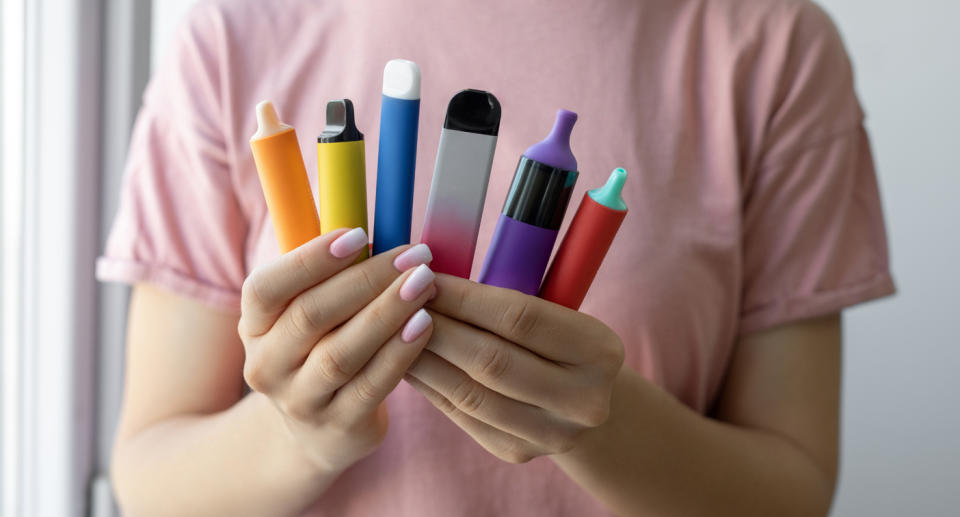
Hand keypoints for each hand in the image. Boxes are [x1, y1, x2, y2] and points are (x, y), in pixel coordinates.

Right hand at [239, 228, 436, 472]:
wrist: (318, 432)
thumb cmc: (323, 347)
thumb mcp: (310, 310)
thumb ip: (330, 272)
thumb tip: (376, 220)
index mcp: (253, 325)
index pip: (265, 288)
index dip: (310, 259)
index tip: (359, 234)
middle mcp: (266, 364)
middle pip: (310, 316)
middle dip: (366, 279)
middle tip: (413, 255)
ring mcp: (300, 401)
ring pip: (341, 353)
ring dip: (387, 313)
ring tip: (425, 284)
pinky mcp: (338, 427)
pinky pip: (371, 386)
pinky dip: (400, 353)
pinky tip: (426, 325)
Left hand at [404, 275, 624, 463]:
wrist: (585, 401)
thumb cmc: (557, 339)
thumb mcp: (557, 310)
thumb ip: (509, 294)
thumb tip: (431, 276)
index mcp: (600, 350)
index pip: (520, 319)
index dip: (466, 298)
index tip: (426, 277)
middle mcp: (584, 399)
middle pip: (492, 361)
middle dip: (438, 328)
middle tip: (399, 302)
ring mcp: (551, 434)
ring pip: (470, 394)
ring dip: (424, 359)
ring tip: (393, 331)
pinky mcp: (517, 453)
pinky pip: (460, 415)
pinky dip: (429, 385)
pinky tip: (405, 361)